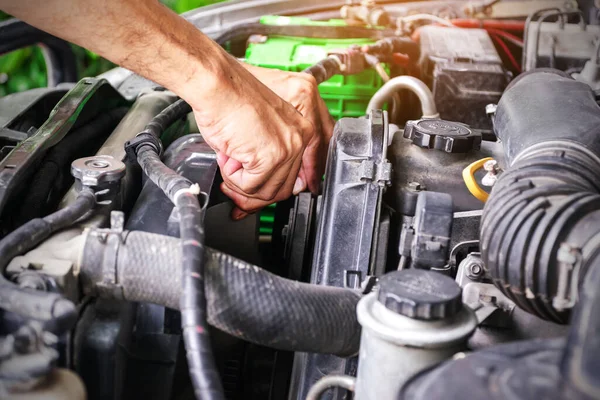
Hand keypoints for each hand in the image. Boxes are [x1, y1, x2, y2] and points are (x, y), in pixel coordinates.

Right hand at [189, 59, 332, 219]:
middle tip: (234, 188)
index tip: (257, 198)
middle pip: (283, 188)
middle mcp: (302, 137)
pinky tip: (227, 158)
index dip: (275, 191)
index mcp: (303, 127)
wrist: (216, 84)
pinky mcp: (271, 156)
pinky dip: (233, 178)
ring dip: (241, 185)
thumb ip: (268, 157)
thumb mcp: (259, 129)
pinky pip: (251, 185)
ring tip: (228, 165)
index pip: (300, 174)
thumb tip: (261, 189)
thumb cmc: (230, 98)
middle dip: (254, 195)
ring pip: (267, 191)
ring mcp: (288, 147)